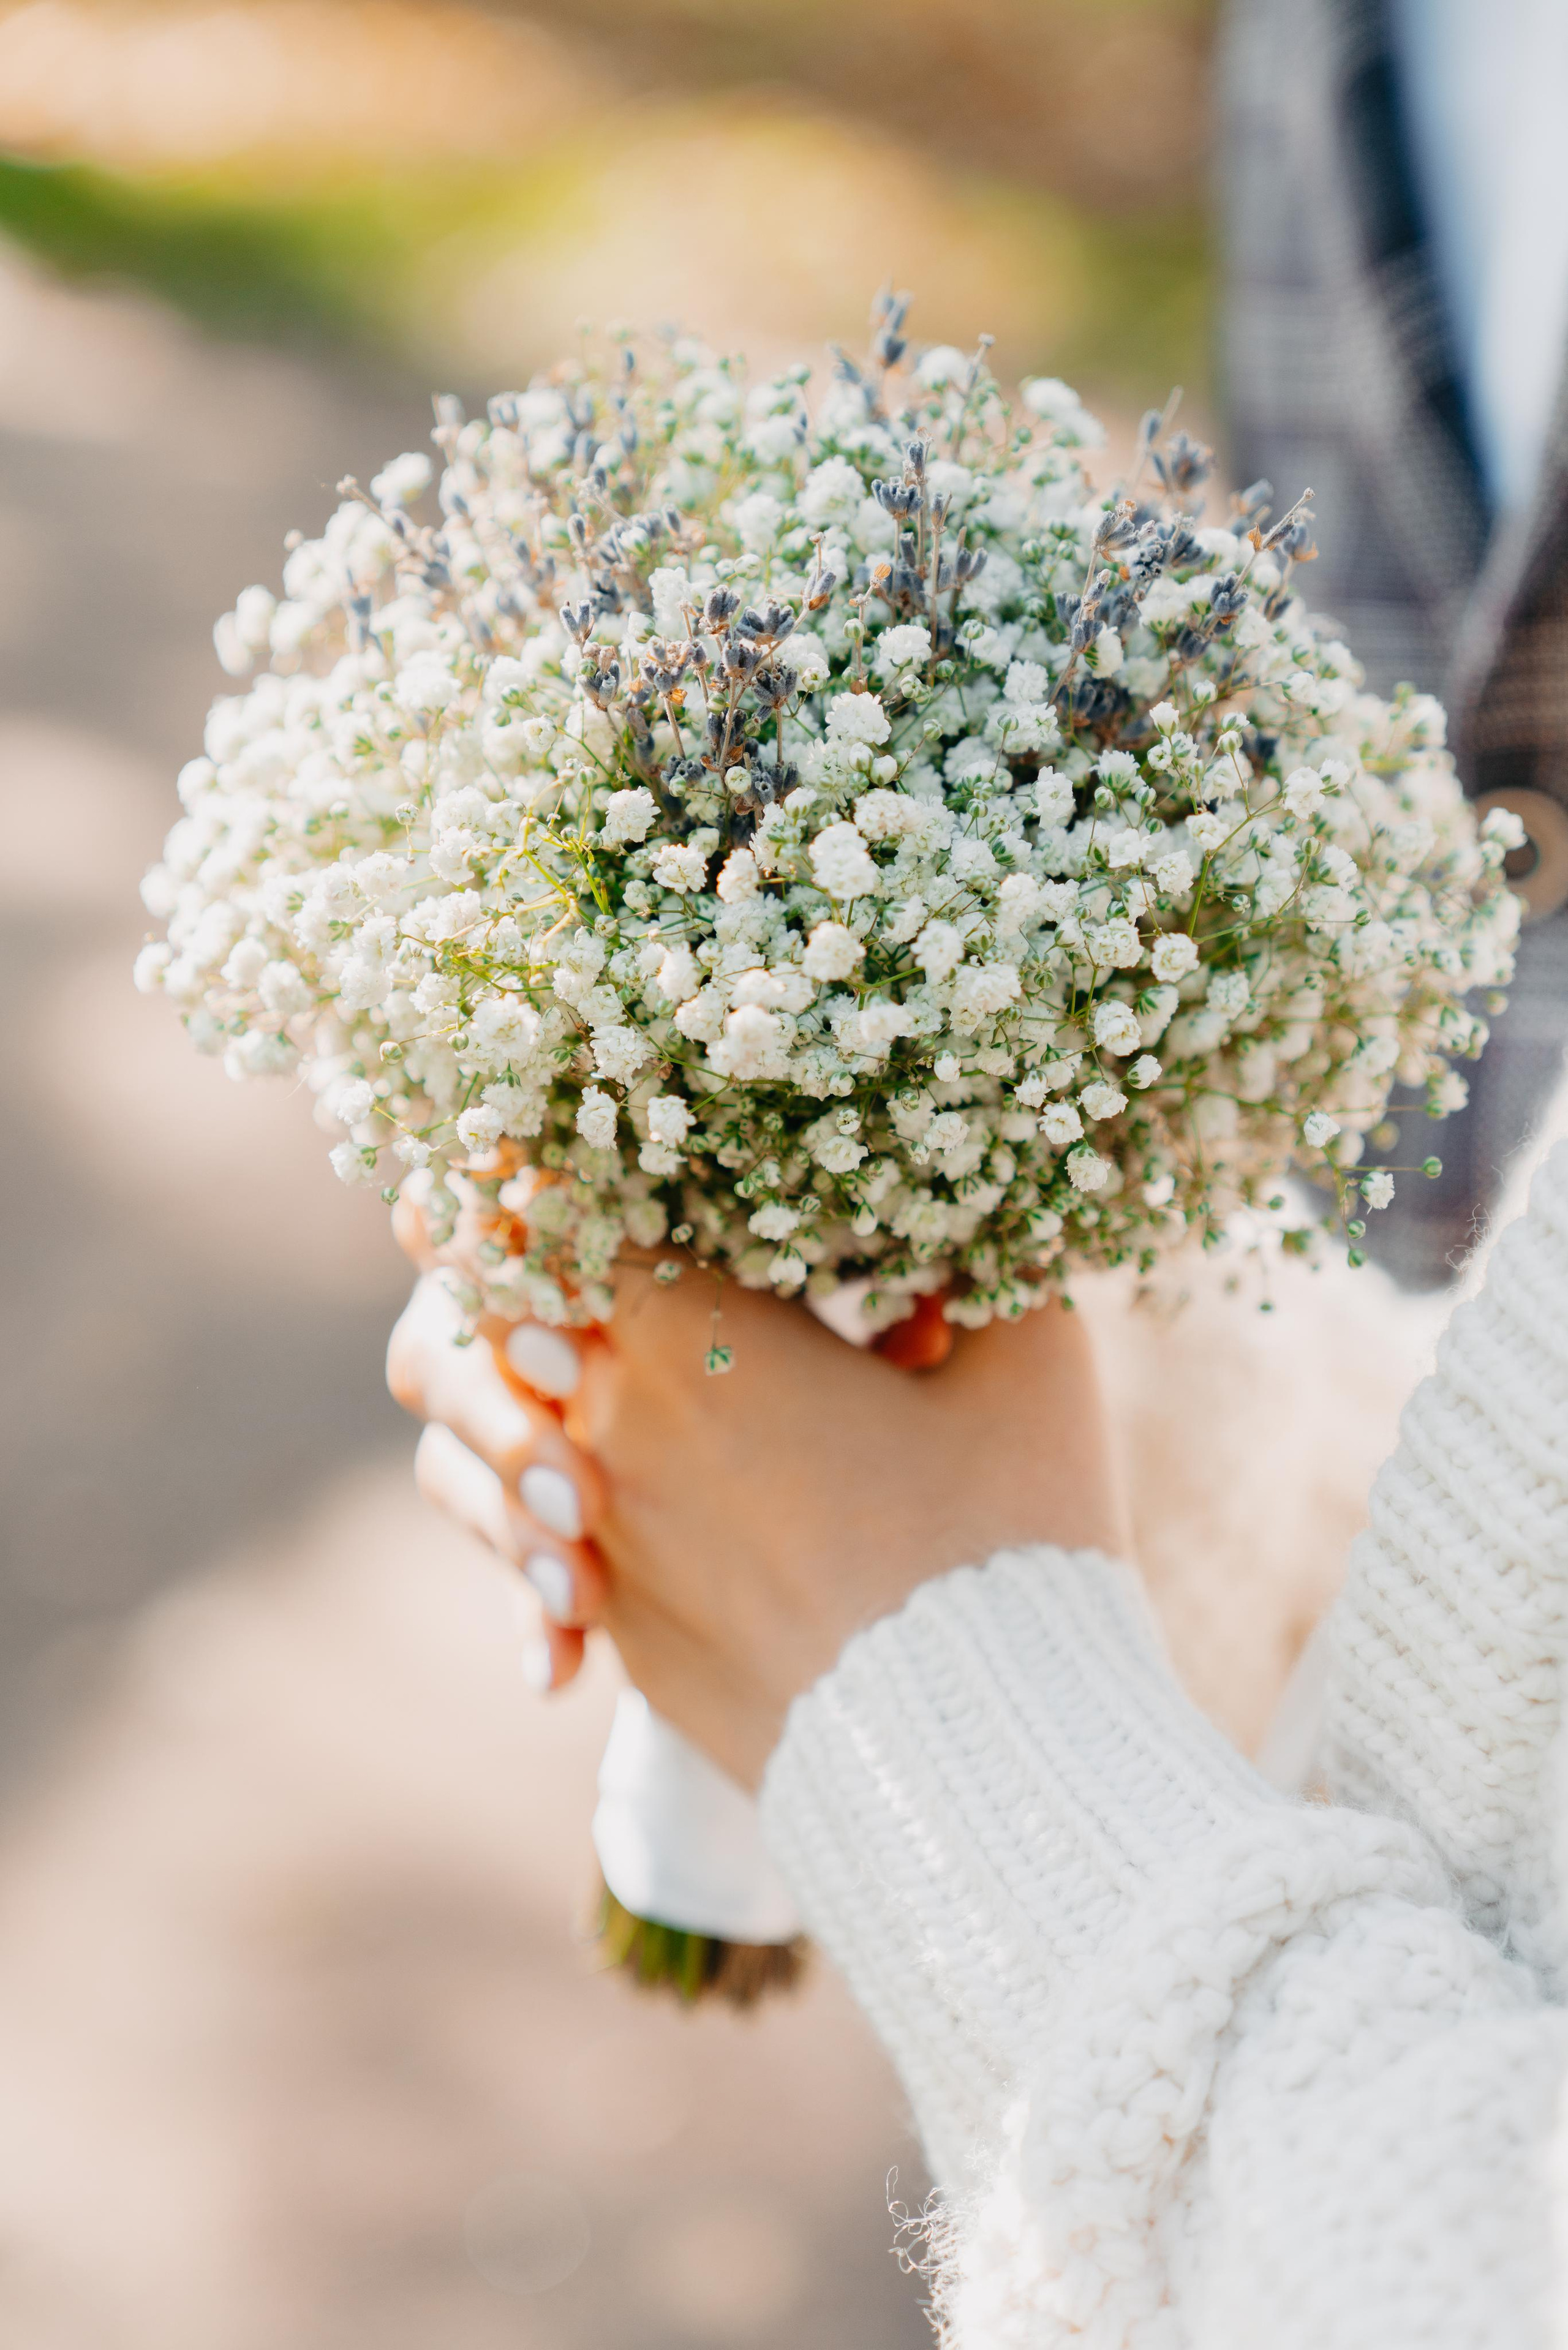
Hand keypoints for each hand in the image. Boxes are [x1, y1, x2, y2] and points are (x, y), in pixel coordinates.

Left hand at [389, 1228, 1127, 1785]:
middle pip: (503, 1321)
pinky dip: (578, 1510)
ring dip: (531, 1394)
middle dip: (503, 1273)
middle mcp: (615, 1434)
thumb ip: (981, 1278)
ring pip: (514, 1442)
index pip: (551, 1217)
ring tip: (543, 1358)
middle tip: (483, 1229)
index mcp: (692, 1339)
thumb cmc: (1007, 1542)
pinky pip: (567, 1549)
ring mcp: (612, 1546)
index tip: (503, 1143)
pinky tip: (615, 1509)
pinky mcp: (632, 1635)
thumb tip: (950, 1251)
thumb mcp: (1029, 1372)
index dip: (523, 1172)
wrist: (979, 1761)